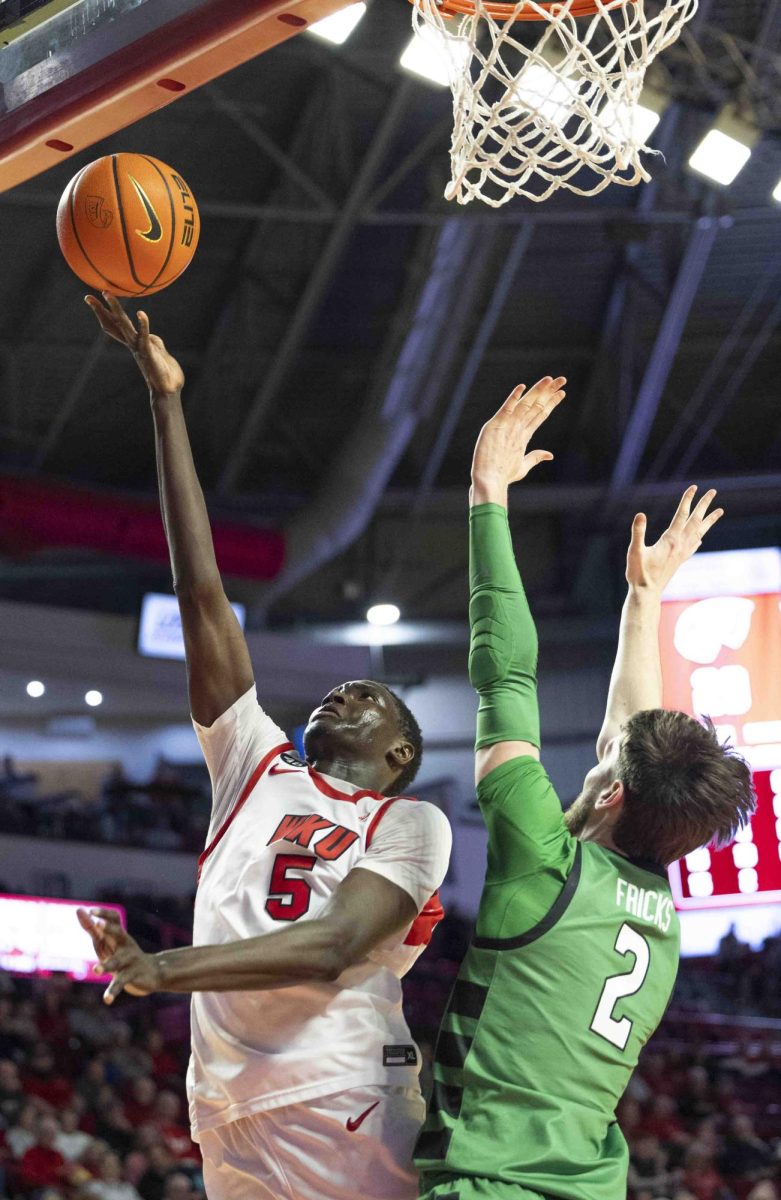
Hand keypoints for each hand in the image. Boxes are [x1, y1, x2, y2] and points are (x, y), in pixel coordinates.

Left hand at [77, 907, 160, 1003]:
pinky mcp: (132, 976)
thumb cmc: (123, 955)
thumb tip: (79, 910)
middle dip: (108, 929)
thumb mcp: (108, 942)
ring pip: (116, 962)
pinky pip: (120, 984)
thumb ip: (92, 928)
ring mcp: (130, 961)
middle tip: (98, 925)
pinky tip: (107, 1000)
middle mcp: (126, 945)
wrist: (152, 973)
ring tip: (96, 970)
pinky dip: (112, 992)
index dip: (104, 914)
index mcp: (120, 935)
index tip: (91, 911)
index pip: (115, 919)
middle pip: (118, 933)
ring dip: (106, 965)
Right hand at [85, 291, 184, 396]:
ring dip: (115, 309)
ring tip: (108, 294)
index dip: (103, 313)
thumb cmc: (164, 372)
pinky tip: (141, 313)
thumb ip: (154, 342)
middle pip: (113, 324)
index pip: (114, 326)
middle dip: (100, 310)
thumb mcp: (158, 352)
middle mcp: (132, 344)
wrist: (168, 390)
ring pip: (124, 325)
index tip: (93, 300)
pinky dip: (143, 325)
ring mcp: (138, 348)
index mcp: (133, 343)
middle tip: (88, 297)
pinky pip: (144, 336)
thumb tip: (151, 336)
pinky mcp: (148, 352)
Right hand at [471, 377, 565, 503]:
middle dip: (549, 392)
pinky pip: (507, 409)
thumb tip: (550, 454)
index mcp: (522, 434)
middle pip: (536, 405)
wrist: (490, 481)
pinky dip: (514, 397)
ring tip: (550, 379)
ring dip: (538, 391)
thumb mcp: (523, 465)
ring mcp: (507, 425)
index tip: (562, 393)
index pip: (540, 414)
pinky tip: (522, 387)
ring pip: (526, 404)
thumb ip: (535, 457)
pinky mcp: (496, 426)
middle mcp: (516, 426)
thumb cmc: (503, 475)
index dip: (551, 403)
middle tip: (562, 380)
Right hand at [626, 485, 723, 594]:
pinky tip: (700, 540)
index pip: (682, 515)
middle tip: (713, 491)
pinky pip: (694, 546)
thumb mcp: (634, 551)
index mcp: (670, 540)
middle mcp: (680, 545)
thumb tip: (640, 514)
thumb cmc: (638, 573)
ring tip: (720, 511)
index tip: (694, 487)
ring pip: (699, 532)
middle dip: (704, 505)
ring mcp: (682, 553)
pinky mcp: (679, 561)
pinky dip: (699, 538)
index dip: (687, 500)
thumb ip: (638, 532)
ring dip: (709, 520)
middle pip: (696, 521)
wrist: (647, 593)